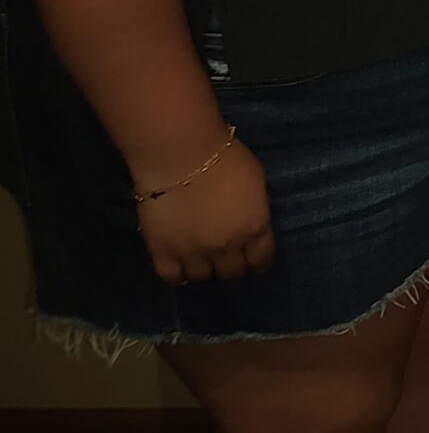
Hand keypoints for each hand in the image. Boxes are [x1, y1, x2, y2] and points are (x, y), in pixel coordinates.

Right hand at [136, 138, 273, 284]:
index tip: (255, 259)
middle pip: (232, 273)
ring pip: (203, 277)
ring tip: (201, 256)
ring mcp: (193, 253)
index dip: (259, 261)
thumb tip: (249, 224)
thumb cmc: (225, 158)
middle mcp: (226, 247)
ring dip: (205, 268)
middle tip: (226, 254)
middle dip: (232, 265)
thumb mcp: (256, 183)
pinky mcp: (162, 253)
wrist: (180, 155)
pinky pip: (172, 277)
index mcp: (254, 228)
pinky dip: (177, 274)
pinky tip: (180, 265)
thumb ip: (255, 210)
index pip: (262, 260)